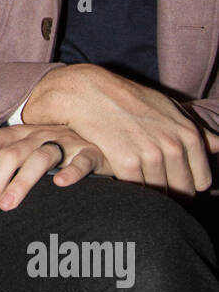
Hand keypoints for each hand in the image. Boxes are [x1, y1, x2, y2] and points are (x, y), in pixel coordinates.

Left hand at [0, 123, 106, 217]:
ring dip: (22, 181)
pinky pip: (81, 160)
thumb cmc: (40, 149)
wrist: (89, 142)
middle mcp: (37, 135)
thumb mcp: (8, 147)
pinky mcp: (89, 153)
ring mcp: (64, 142)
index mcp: (15, 134)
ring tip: (8, 205)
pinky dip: (71, 171)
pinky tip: (60, 184)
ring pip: (40, 158)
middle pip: (11, 154)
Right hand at [23, 63, 218, 196]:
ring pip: (159, 194)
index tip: (173, 187)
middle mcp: (173, 145)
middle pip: (181, 191)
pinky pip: (137, 190)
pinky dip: (131, 193)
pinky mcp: (127, 162)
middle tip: (155, 194)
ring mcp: (151, 155)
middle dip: (171, 196)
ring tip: (139, 194)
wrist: (91, 93)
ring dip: (150, 198)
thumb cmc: (130, 100)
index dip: (187, 187)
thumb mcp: (169, 109)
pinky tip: (124, 188)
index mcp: (188, 135)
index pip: (200, 181)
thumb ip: (195, 131)